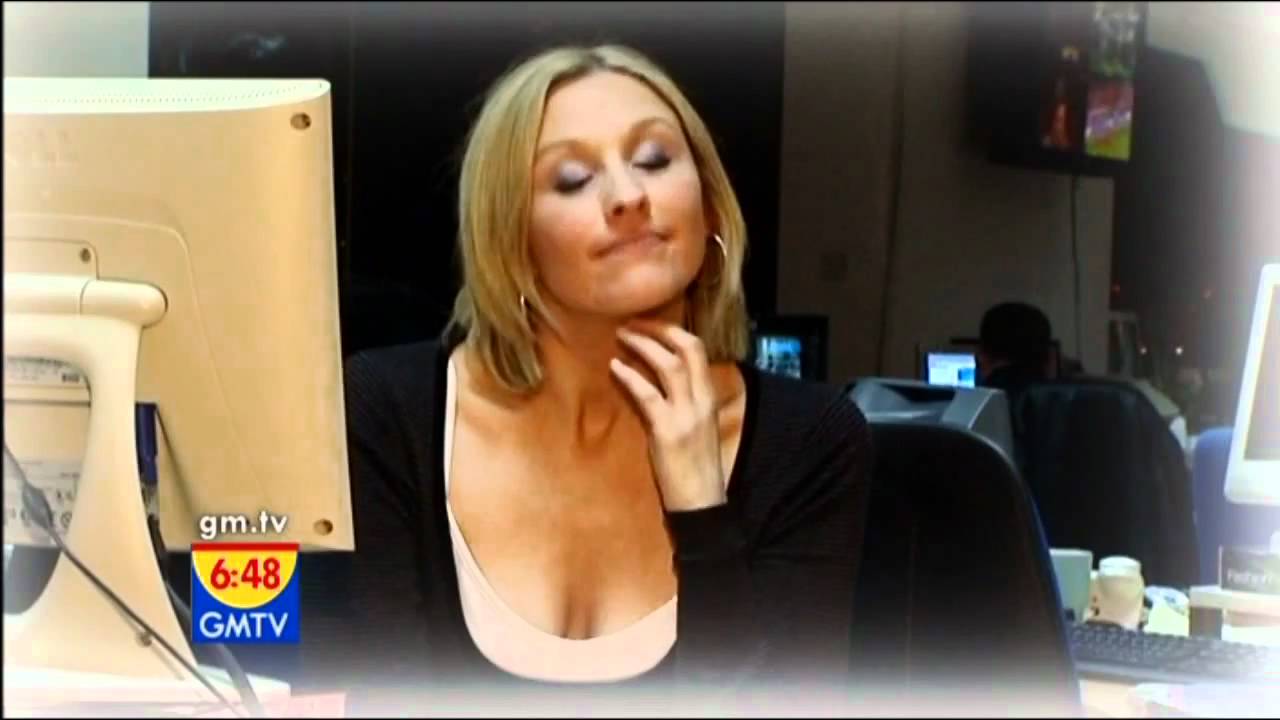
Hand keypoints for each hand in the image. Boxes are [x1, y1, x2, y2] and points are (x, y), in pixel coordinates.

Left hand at [609, 320, 726, 511]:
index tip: (650, 324)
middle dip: (660, 329)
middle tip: (633, 321)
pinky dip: (630, 377)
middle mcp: (702, 401)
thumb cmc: (695, 467)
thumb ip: (682, 402)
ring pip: (668, 365)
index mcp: (710, 398)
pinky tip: (615, 368)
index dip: (673, 331)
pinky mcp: (668, 432)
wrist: (702, 504)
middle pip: (687, 348)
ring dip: (643, 345)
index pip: (698, 350)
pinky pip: (648, 395)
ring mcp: (686, 415)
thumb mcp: (695, 427)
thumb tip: (654, 379)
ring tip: (621, 335)